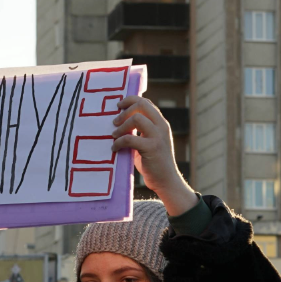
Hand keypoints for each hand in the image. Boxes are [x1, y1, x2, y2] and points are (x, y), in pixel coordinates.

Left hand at [110, 96, 196, 215]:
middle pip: (142, 105)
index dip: (131, 101)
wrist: (166, 181)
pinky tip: (115, 148)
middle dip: (125, 109)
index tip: (119, 106)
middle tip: (114, 121)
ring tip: (114, 135)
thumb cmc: (153, 163)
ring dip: (121, 126)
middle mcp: (161, 126)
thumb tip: (120, 123)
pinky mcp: (151, 148)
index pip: (146, 103)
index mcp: (161, 123)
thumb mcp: (148, 142)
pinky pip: (130, 138)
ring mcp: (158, 136)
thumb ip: (140, 132)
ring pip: (136, 118)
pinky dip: (119, 142)